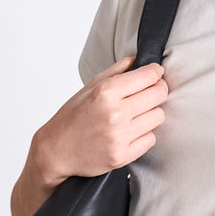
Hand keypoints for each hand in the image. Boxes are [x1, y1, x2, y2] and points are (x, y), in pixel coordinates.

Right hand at [33, 55, 169, 182]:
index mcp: (106, 92)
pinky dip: (144, 134)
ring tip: (136, 114)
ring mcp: (120, 136)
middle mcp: (115, 113)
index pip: (149, 76)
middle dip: (157, 90)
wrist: (56, 150)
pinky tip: (131, 132)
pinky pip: (151, 139)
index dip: (155, 72)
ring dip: (151, 113)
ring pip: (158, 116)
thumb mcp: (89, 87)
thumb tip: (137, 60)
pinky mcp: (123, 155)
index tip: (155, 73)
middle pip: (159, 94)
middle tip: (150, 92)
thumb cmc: (71, 118)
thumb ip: (116, 71)